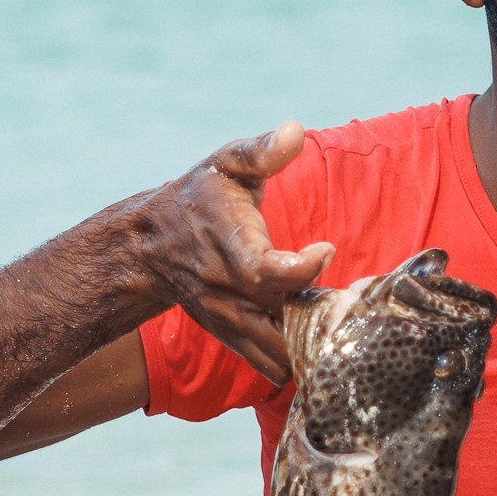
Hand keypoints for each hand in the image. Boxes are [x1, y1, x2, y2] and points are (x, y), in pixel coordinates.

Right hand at [143, 125, 332, 381]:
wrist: (150, 246)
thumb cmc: (199, 197)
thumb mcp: (227, 163)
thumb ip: (262, 150)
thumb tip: (296, 130)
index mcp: (229, 248)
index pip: (267, 272)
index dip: (304, 267)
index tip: (326, 248)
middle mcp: (228, 293)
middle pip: (283, 323)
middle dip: (323, 313)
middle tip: (346, 292)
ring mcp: (229, 322)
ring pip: (281, 354)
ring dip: (314, 342)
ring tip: (334, 314)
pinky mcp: (233, 339)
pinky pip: (273, 365)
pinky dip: (300, 358)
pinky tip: (318, 333)